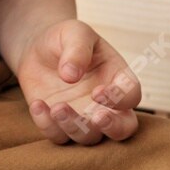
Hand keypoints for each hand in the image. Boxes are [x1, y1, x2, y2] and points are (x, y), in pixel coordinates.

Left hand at [13, 19, 142, 145]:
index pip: (131, 95)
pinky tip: (38, 104)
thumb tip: (71, 75)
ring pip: (89, 137)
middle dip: (114, 128)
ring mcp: (83, 117)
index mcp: (117, 78)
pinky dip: (48, 125)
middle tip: (97, 117)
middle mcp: (106, 104)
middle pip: (124, 128)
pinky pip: (58, 137)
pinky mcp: (59, 124)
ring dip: (74, 126)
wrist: (38, 47)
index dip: (120, 99)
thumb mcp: (74, 32)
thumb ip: (77, 49)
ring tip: (57, 107)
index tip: (98, 92)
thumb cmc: (65, 38)